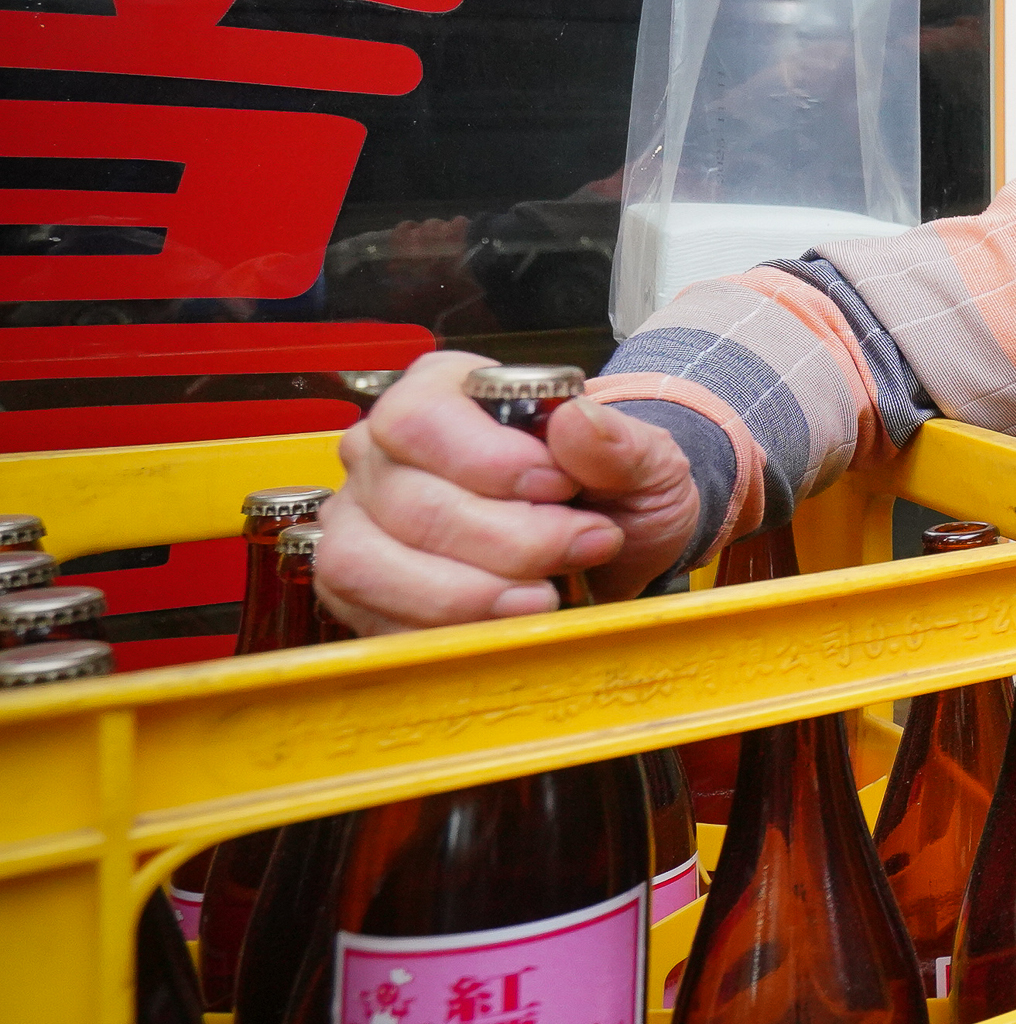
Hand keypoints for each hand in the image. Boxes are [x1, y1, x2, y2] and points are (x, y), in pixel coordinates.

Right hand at [316, 352, 700, 633]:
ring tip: (544, 594)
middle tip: (579, 547)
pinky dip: (447, 629)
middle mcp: (385, 452)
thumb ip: (620, 442)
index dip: (489, 462)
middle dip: (508, 541)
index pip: (421, 418)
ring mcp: (362, 521)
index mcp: (443, 394)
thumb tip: (576, 421)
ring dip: (470, 592)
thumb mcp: (646, 461)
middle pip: (410, 502)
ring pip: (372, 564)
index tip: (559, 488)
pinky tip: (505, 621)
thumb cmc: (616, 492)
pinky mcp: (360, 589)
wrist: (620, 554)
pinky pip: (375, 618)